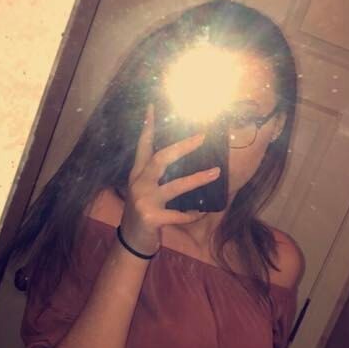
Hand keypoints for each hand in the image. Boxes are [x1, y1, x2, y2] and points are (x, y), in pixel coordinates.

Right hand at [118, 103, 221, 255]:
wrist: (132, 240)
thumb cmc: (145, 211)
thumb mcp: (146, 190)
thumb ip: (159, 175)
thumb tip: (185, 158)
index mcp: (138, 174)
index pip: (143, 145)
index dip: (147, 126)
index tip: (152, 107)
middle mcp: (139, 183)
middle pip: (161, 159)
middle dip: (182, 147)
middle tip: (202, 137)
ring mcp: (144, 200)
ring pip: (175, 186)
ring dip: (197, 179)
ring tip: (216, 172)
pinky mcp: (151, 217)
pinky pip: (179, 214)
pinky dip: (192, 214)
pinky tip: (202, 213)